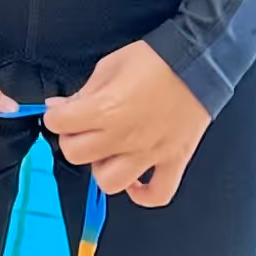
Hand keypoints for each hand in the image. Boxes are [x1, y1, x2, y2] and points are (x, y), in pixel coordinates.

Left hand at [44, 39, 210, 205]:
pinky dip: (144, 194)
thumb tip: (62, 106)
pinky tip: (135, 181)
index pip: (58, 123)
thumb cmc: (157, 60)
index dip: (56, 115)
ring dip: (103, 168)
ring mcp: (150, 153)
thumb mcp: (110, 65)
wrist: (200, 61)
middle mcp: (125, 136)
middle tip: (82, 128)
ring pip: (110, 182)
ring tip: (107, 151)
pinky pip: (158, 194)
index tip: (61, 111)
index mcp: (106, 109)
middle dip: (73, 139)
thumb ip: (84, 91)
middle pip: (76, 154)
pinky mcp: (173, 160)